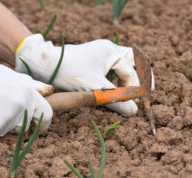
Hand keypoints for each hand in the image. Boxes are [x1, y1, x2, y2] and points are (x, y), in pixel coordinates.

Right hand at [0, 46, 52, 137]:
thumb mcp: (11, 75)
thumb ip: (31, 86)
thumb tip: (49, 90)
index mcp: (28, 94)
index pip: (47, 114)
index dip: (45, 123)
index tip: (43, 128)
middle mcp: (21, 109)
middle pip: (25, 125)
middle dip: (17, 121)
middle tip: (1, 110)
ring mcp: (6, 121)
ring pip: (9, 130)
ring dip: (2, 123)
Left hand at [15, 34, 152, 116]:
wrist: (44, 67)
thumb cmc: (69, 73)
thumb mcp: (95, 88)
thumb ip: (116, 100)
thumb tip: (134, 112)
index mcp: (111, 51)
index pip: (131, 72)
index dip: (136, 90)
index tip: (139, 105)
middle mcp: (107, 51)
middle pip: (132, 62)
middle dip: (140, 78)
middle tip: (147, 93)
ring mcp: (99, 56)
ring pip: (122, 67)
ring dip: (128, 80)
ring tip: (134, 94)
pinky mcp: (92, 64)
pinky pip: (110, 72)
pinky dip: (116, 82)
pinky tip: (116, 92)